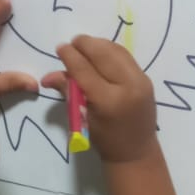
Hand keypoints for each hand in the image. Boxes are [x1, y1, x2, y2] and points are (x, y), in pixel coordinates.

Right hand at [42, 35, 156, 163]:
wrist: (136, 152)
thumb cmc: (104, 140)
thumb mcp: (82, 118)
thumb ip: (68, 92)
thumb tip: (47, 76)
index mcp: (108, 101)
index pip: (84, 70)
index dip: (70, 56)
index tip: (60, 48)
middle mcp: (127, 86)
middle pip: (103, 54)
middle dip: (85, 44)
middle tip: (72, 43)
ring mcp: (141, 81)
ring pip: (117, 51)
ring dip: (99, 44)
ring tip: (85, 45)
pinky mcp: (146, 79)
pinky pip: (126, 57)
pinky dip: (111, 51)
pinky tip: (100, 52)